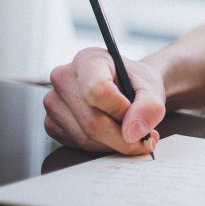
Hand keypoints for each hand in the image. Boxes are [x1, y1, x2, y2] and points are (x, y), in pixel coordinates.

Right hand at [43, 47, 164, 155]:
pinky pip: (78, 145)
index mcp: (88, 59)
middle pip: (91, 120)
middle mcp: (64, 77)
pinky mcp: (51, 123)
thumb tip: (133, 132)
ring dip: (114, 143)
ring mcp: (53, 102)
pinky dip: (102, 146)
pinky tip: (113, 133)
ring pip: (86, 137)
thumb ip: (150, 107)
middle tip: (145, 138)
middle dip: (122, 136)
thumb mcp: (152, 88)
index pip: (97, 90)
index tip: (137, 116)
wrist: (129, 87)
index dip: (120, 110)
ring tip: (130, 131)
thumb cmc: (138, 83)